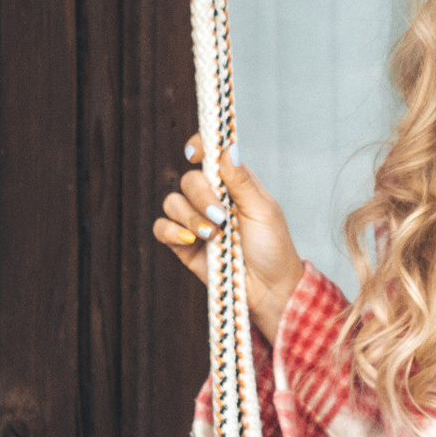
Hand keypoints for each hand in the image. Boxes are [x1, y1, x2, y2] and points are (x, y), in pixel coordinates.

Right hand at [154, 141, 306, 344]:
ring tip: (214, 235)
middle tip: (221, 218)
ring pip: (172, 203)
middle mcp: (212, 199)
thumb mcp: (263, 211)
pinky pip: (162, 228)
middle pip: (189, 180)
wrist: (269, 289)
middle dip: (202, 197)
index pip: (210, 156)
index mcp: (233, 185)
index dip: (200, 147)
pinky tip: (191, 240)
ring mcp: (196, 222)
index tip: (195, 153)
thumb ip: (241, 180)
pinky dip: (172, 231)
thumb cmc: (273, 248)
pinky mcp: (184, 245)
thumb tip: (228, 147)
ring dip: (190, 218)